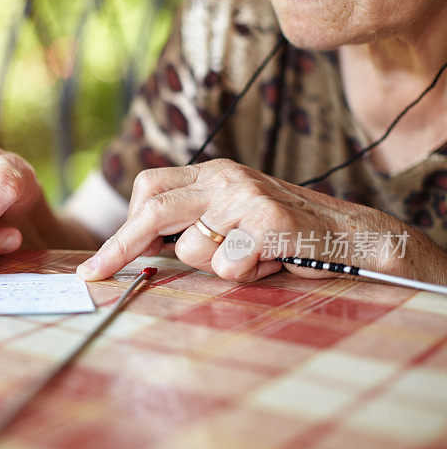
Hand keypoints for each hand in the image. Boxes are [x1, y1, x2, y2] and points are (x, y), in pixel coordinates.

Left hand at [76, 159, 424, 281]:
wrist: (354, 236)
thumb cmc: (285, 235)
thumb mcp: (234, 217)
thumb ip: (194, 223)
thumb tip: (139, 251)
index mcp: (212, 174)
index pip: (149, 188)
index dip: (120, 227)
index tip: (98, 262)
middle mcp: (226, 178)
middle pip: (152, 209)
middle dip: (120, 246)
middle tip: (95, 275)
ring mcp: (247, 197)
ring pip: (190, 249)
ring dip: (212, 268)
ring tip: (249, 259)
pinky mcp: (270, 222)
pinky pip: (227, 265)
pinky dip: (243, 274)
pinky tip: (270, 262)